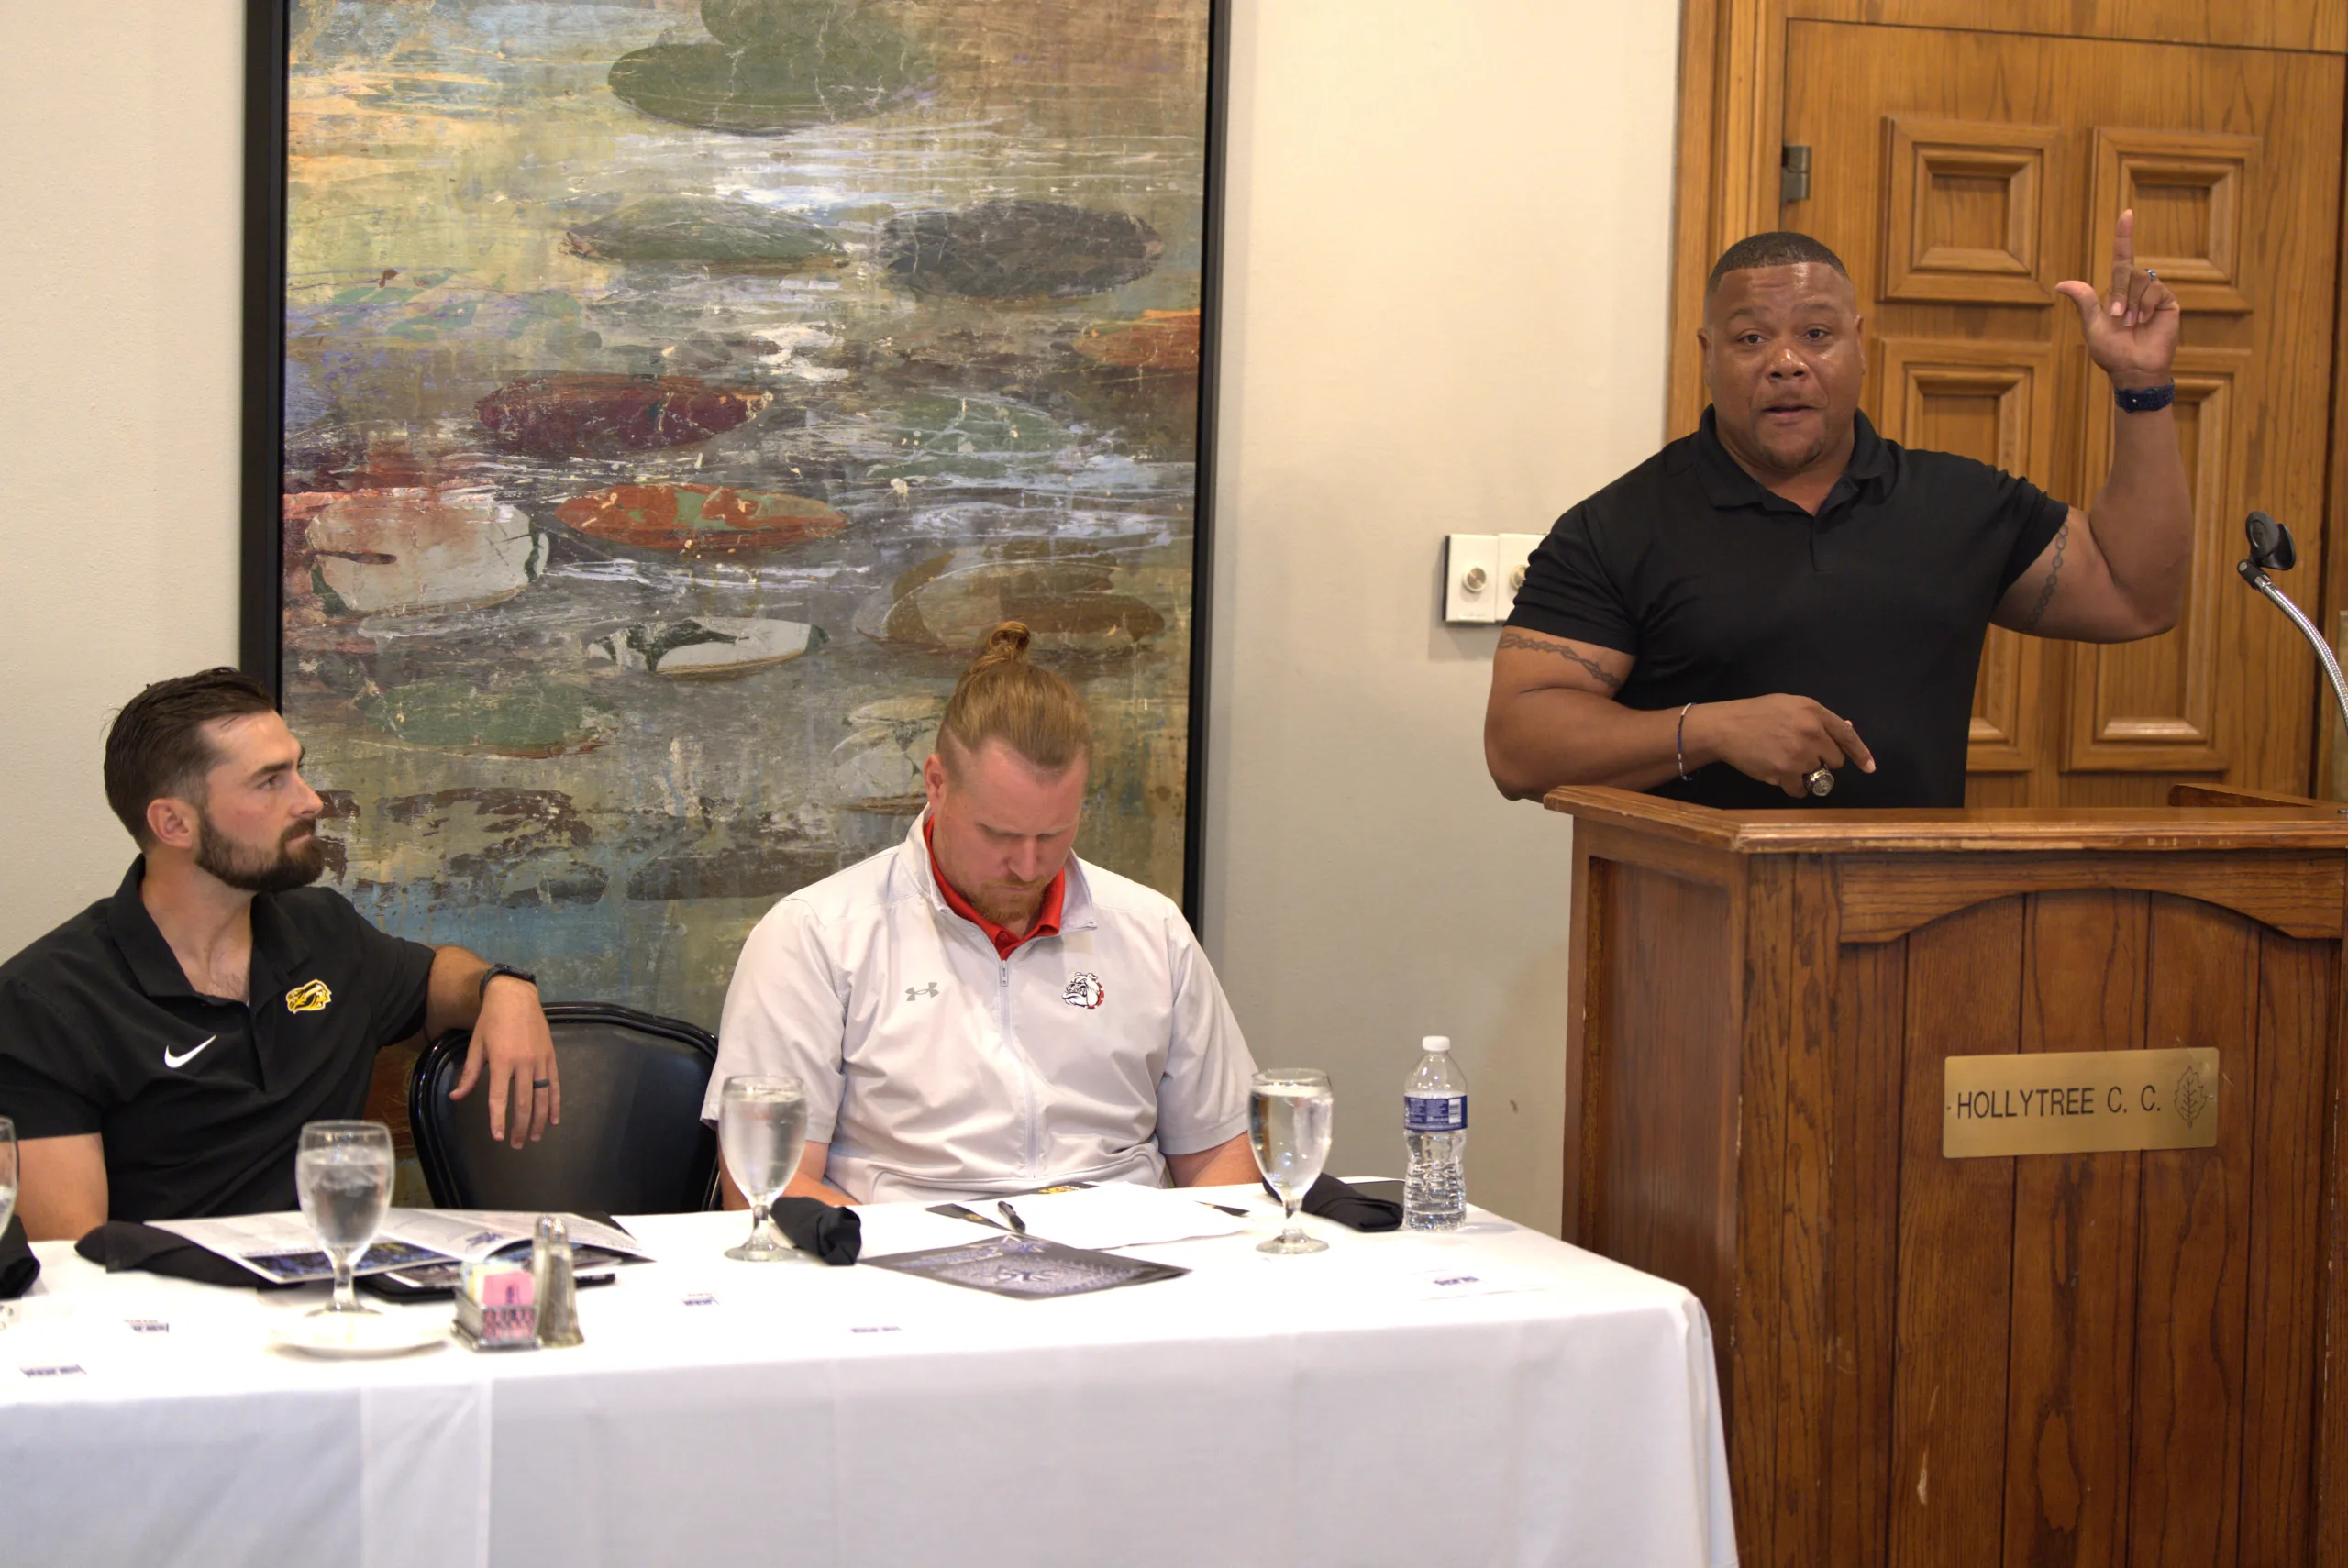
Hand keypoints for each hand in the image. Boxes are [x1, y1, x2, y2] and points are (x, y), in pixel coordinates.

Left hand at [448, 977, 558, 1146]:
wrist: (516, 996)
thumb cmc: (491, 1020)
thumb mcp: (476, 1046)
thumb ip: (469, 1075)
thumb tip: (456, 1097)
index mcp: (501, 1061)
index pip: (499, 1098)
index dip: (498, 1119)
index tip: (497, 1137)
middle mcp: (523, 1063)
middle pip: (523, 1102)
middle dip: (519, 1127)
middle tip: (515, 1144)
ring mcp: (540, 1060)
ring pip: (541, 1097)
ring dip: (539, 1120)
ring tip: (535, 1138)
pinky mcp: (550, 1057)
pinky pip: (554, 1084)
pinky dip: (555, 1103)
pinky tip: (554, 1119)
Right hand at [1689, 694, 1874, 797]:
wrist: (1725, 727)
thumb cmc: (1756, 713)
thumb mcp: (1789, 704)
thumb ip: (1817, 717)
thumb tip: (1847, 727)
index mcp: (1814, 711)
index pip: (1847, 734)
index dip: (1861, 752)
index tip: (1870, 767)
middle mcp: (1811, 732)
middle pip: (1835, 759)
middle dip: (1822, 760)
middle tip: (1801, 755)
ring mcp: (1800, 754)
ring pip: (1817, 775)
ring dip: (1805, 773)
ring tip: (1783, 762)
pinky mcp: (1786, 772)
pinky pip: (1800, 789)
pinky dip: (1793, 788)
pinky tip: (1778, 776)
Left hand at [2055, 208, 2179, 390]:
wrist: (2133, 368)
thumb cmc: (2111, 351)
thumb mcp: (2092, 325)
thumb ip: (2084, 300)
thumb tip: (2061, 284)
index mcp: (2118, 291)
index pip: (2122, 257)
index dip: (2124, 236)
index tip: (2126, 213)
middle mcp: (2137, 288)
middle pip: (2127, 271)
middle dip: (2119, 294)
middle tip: (2117, 318)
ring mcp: (2154, 294)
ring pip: (2142, 279)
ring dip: (2132, 303)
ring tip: (2131, 323)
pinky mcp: (2168, 301)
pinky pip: (2156, 290)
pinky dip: (2146, 306)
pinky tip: (2145, 321)